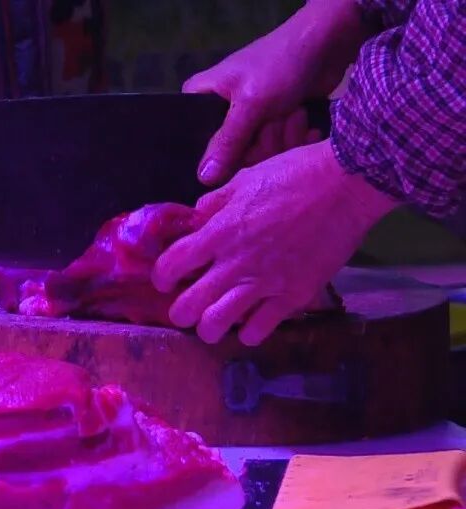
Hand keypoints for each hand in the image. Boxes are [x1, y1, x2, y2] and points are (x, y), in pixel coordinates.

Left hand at [150, 140, 398, 346]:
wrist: (348, 185)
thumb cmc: (295, 175)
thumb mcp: (245, 179)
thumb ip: (215, 204)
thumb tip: (197, 218)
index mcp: (219, 232)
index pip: (172, 265)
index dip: (162, 276)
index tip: (167, 279)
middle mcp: (235, 263)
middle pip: (187, 307)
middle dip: (180, 312)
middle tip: (187, 307)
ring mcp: (264, 284)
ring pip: (216, 326)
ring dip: (209, 327)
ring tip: (214, 321)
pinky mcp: (293, 297)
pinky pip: (258, 331)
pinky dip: (248, 332)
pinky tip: (249, 322)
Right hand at [184, 0, 369, 185]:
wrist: (328, 43)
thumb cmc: (280, 64)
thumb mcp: (250, 104)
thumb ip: (227, 143)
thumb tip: (202, 179)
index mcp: (202, 98)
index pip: (195, 139)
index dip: (218, 150)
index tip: (242, 143)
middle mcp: (222, 110)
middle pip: (232, 153)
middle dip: (262, 140)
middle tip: (276, 119)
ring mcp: (250, 119)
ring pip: (259, 153)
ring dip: (284, 135)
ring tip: (295, 111)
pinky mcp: (274, 123)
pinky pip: (278, 148)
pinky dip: (295, 136)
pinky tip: (305, 120)